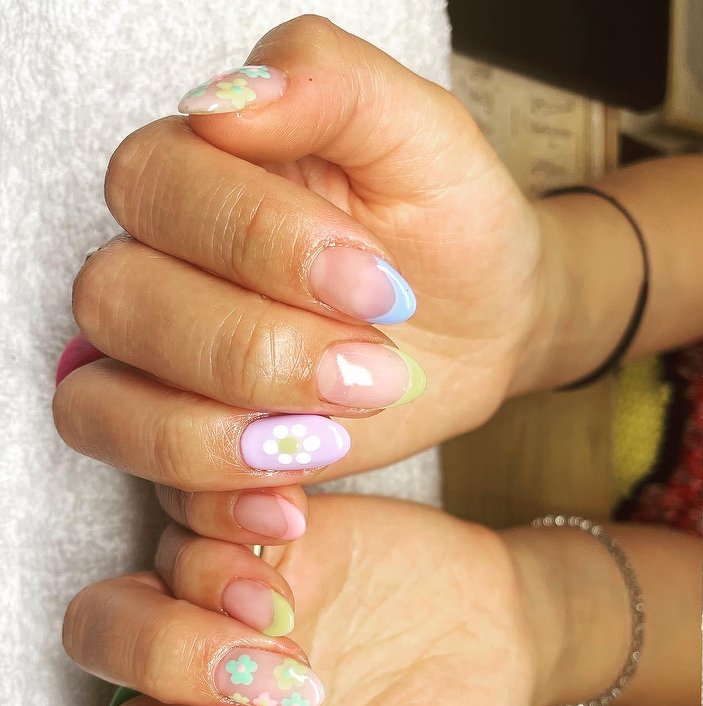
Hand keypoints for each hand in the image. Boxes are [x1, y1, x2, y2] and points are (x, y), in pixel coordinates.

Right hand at [54, 15, 550, 546]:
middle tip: (372, 370)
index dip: (259, 244)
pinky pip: (142, 482)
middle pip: (118, 302)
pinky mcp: (188, 438)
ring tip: (338, 432)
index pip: (158, 190)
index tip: (377, 283)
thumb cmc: (450, 225)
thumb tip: (220, 104)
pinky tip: (292, 509)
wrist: (483, 323)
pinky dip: (211, 503)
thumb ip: (331, 83)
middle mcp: (156, 261)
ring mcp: (159, 361)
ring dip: (220, 433)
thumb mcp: (422, 137)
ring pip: (101, 403)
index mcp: (199, 169)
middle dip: (253, 349)